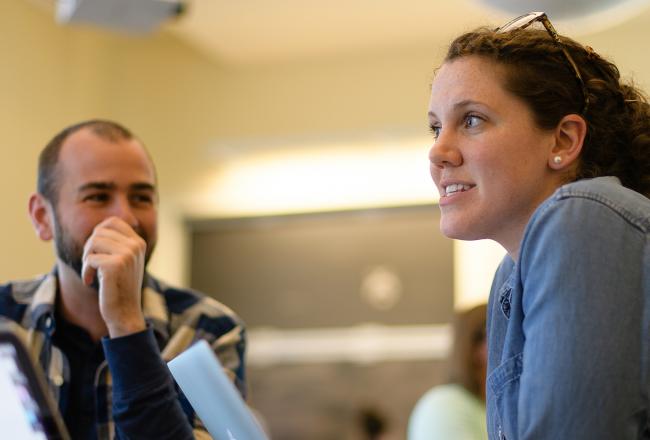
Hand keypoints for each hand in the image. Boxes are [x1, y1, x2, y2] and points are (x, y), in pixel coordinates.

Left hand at [82, 216, 146, 337]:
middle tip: (91, 264)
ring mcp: (127, 255)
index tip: (97, 251)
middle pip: (99, 232)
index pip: (112, 222)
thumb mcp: (124, 260)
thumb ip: (117, 243)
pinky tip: (90, 281)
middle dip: (89, 248)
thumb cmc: (120, 286)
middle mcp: (135, 246)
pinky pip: (90, 259)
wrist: (125, 312)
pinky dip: (86, 271)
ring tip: (91, 272)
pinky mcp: (115, 266)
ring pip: (93, 242)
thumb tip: (99, 228)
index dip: (98, 233)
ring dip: (86, 258)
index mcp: (138, 242)